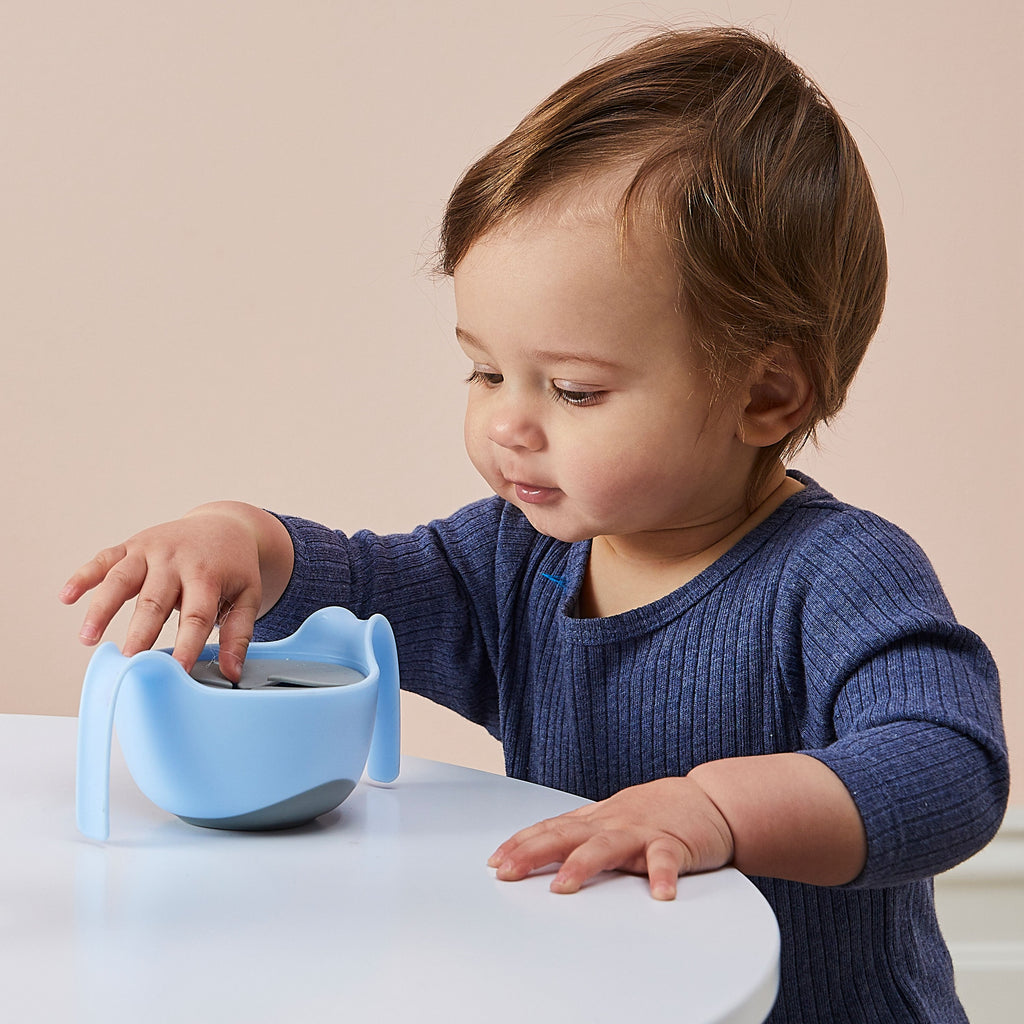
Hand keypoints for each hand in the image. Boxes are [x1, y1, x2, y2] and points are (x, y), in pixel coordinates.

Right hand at [59, 502, 291, 681]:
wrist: (224, 524)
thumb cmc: (233, 567)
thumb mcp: (247, 596)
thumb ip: (238, 634)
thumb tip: (232, 673)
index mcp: (208, 575)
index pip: (196, 615)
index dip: (186, 644)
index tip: (176, 670)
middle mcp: (176, 560)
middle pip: (155, 601)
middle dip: (140, 633)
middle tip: (129, 663)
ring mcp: (151, 550)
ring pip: (121, 580)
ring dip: (102, 609)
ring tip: (88, 639)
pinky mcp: (132, 545)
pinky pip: (104, 559)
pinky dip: (83, 576)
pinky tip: (66, 597)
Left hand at [487, 777, 733, 899]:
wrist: (709, 800)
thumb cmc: (654, 814)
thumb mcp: (611, 821)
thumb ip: (579, 836)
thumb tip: (535, 852)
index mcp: (595, 821)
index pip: (550, 829)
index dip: (520, 844)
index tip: (495, 862)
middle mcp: (612, 823)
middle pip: (566, 835)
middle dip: (533, 852)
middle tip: (508, 871)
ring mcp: (642, 832)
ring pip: (607, 847)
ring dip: (583, 865)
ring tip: (563, 886)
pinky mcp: (675, 844)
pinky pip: (666, 861)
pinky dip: (662, 876)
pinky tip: (659, 894)